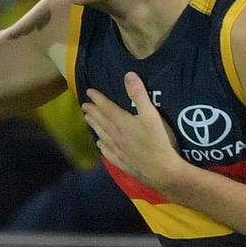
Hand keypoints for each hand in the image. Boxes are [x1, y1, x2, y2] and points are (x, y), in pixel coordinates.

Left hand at [82, 72, 183, 190]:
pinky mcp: (121, 162)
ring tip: (87, 120)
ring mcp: (117, 150)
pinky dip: (102, 146)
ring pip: (102, 135)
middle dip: (93, 112)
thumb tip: (128, 75)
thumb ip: (139, 94)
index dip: (97, 99)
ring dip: (94, 126)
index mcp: (121, 122)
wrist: (161, 171)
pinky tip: (100, 144)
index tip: (89, 92)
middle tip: (84, 106)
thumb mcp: (151, 114)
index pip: (106, 107)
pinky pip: (107, 152)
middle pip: (101, 121)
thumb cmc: (158, 141)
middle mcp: (115, 136)